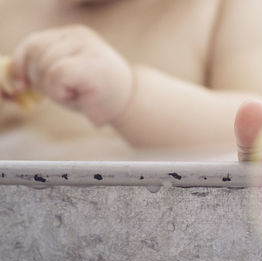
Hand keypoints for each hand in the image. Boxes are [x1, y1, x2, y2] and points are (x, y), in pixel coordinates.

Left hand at [11, 25, 132, 124]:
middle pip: (36, 53)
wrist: (128, 104)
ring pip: (45, 66)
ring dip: (53, 89)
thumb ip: (41, 69)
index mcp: (71, 36)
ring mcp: (86, 47)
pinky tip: (79, 96)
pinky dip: (61, 93)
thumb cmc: (94, 93)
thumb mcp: (64, 77)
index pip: (34, 43)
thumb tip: (13, 75)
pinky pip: (56, 76)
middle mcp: (78, 36)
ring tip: (75, 93)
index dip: (21, 64)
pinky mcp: (90, 64)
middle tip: (62, 93)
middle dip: (39, 79)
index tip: (20, 85)